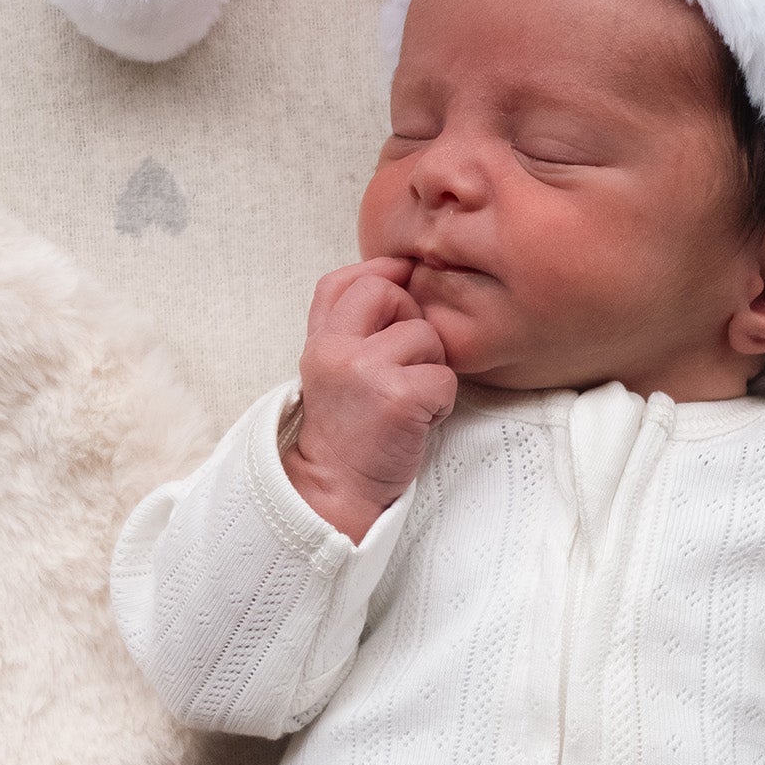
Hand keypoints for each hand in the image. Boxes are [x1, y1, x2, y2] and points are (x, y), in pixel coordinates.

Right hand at [281, 257, 459, 543]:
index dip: (380, 276)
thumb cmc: (347, 431)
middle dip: (411, 320)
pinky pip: (444, 377)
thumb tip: (400, 273)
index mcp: (319, 341)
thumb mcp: (332, 370)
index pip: (344, 280)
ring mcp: (365, 371)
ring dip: (430, 368)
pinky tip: (418, 421)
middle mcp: (335, 349)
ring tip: (409, 400)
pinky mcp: (398, 398)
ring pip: (426, 336)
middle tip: (405, 365)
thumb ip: (353, 326)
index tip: (400, 295)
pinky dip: (441, 402)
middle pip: (387, 290)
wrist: (336, 491)